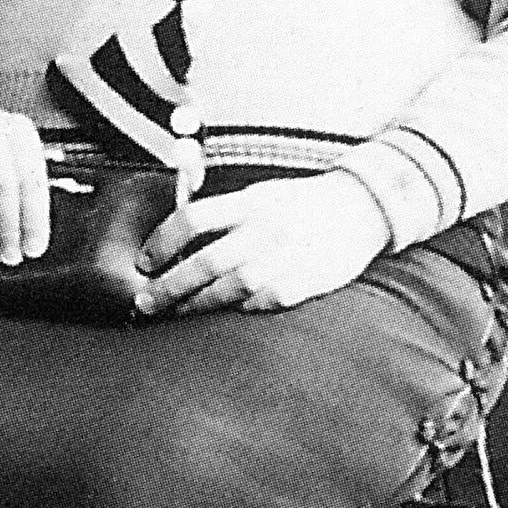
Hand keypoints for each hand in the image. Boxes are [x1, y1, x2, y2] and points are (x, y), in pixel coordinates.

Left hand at [138, 175, 389, 316]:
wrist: (362, 208)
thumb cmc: (298, 205)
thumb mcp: (259, 195)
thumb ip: (221, 214)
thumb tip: (171, 237)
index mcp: (251, 202)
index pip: (193, 219)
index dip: (162, 242)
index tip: (144, 262)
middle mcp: (267, 229)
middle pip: (206, 262)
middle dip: (169, 286)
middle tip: (146, 302)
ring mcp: (289, 256)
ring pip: (233, 287)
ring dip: (198, 303)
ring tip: (176, 312)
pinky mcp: (308, 280)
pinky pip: (266, 301)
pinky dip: (242, 308)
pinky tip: (225, 311)